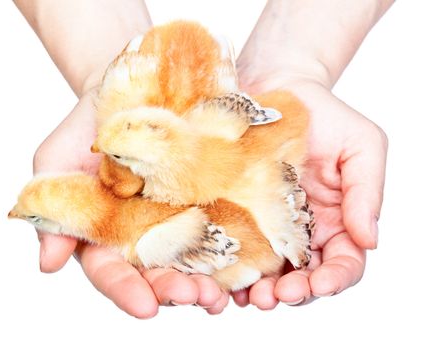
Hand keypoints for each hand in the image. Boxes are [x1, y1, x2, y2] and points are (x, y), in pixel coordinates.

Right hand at [34, 90, 228, 317]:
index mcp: (108, 234)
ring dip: (210, 278)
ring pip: (195, 257)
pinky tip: (253, 259)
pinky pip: (225, 222)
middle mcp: (146, 234)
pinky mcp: (209, 195)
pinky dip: (237, 245)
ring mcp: (180, 216)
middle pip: (160, 273)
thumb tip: (49, 264)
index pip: (113, 272)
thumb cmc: (86, 127)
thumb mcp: (57, 161)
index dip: (127, 290)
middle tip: (194, 295)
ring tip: (223, 290)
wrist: (128, 87)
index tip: (145, 307)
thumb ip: (51, 210)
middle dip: (175, 290)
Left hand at [232, 78, 386, 308]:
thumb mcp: (362, 146)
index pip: (343, 262)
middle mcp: (303, 229)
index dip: (335, 279)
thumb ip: (367, 193)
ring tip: (253, 295)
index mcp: (337, 219)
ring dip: (263, 289)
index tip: (320, 283)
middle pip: (303, 276)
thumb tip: (370, 240)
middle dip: (295, 292)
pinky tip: (226, 277)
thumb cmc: (325, 115)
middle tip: (277, 296)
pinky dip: (234, 269)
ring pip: (269, 270)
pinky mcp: (239, 211)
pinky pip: (237, 246)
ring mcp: (268, 223)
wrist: (278, 88)